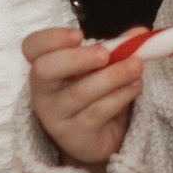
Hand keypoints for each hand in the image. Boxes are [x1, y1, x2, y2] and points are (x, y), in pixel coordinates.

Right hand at [23, 26, 141, 167]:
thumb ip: (118, 49)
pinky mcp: (74, 135)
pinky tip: (135, 86)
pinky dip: (120, 96)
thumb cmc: (94, 96)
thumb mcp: (102, 70)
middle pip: (44, 70)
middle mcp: (42, 91)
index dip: (51, 38)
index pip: (32, 47)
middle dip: (76, 59)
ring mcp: (55, 116)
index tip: (79, 34)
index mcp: (45, 67)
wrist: (97, 139)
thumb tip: (139, 33)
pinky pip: (97, 112)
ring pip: (79, 92)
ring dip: (112, 76)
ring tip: (136, 66)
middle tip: (105, 54)